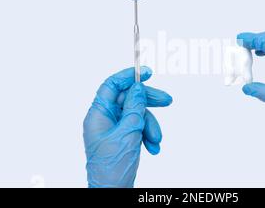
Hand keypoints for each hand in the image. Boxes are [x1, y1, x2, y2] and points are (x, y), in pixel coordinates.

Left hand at [83, 66, 171, 187]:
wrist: (112, 192)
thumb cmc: (112, 167)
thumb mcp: (127, 133)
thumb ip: (133, 107)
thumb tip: (137, 88)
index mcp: (98, 115)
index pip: (111, 86)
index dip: (128, 76)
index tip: (146, 73)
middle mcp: (105, 120)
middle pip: (128, 99)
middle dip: (148, 102)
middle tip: (166, 101)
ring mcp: (114, 130)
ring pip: (137, 115)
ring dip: (151, 126)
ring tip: (156, 140)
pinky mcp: (123, 139)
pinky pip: (138, 129)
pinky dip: (148, 136)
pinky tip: (153, 147)